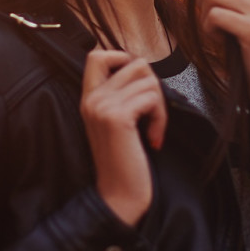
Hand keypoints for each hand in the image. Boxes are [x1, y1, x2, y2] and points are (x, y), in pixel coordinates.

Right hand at [80, 49, 166, 227]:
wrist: (119, 195)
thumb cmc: (124, 162)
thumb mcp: (116, 123)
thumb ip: (121, 96)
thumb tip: (144, 72)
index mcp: (88, 98)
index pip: (98, 55)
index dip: (124, 59)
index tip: (138, 86)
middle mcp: (92, 99)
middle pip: (135, 63)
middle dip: (153, 86)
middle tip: (151, 113)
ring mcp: (103, 107)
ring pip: (148, 80)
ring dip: (159, 105)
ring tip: (152, 129)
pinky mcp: (118, 118)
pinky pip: (152, 98)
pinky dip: (160, 118)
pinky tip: (153, 138)